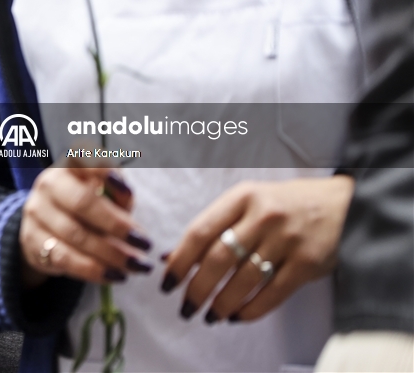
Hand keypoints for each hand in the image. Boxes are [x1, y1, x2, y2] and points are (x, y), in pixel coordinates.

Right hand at [20, 166, 152, 287]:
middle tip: (144, 243)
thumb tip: (132, 220)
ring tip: (135, 265)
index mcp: (68, 165)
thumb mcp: (104, 193)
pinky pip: (64, 258)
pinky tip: (114, 275)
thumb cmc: (84, 206)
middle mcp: (48, 184)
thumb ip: (119, 197)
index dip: (105, 173)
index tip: (129, 194)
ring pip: (75, 235)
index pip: (83, 159)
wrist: (45, 226)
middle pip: (81, 202)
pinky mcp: (31, 240)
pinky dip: (92, 269)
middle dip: (116, 225)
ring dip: (110, 253)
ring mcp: (36, 212)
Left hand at [162, 175, 353, 322]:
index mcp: (242, 197)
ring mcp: (287, 239)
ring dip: (222, 303)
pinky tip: (238, 316)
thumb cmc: (286, 205)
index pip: (200, 231)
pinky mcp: (309, 262)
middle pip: (218, 259)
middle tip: (186, 307)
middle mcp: (263, 216)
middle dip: (197, 288)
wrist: (345, 205)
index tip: (168, 281)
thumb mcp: (248, 202)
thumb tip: (173, 257)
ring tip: (211, 315)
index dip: (180, 260)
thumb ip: (213, 226)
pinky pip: (274, 293)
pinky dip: (252, 309)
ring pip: (244, 279)